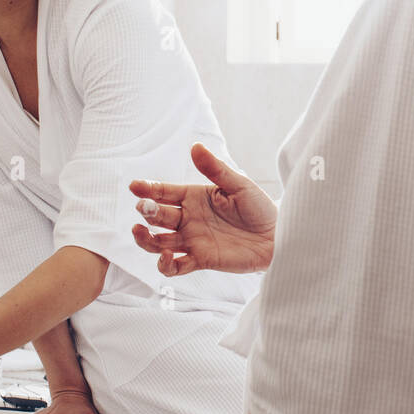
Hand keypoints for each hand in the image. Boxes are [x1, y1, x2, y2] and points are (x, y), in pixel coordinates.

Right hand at [129, 142, 275, 275]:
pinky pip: (175, 267)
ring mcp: (192, 240)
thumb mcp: (238, 185)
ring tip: (140, 231)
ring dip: (145, 239)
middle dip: (147, 211)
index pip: (165, 192)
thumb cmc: (259, 207)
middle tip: (143, 207)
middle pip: (158, 216)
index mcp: (194, 197)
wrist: (278, 235)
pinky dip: (165, 265)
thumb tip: (195, 147)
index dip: (148, 189)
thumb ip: (215, 169)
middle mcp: (189, 218)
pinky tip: (167, 256)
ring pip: (158, 242)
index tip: (135, 186)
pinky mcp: (200, 260)